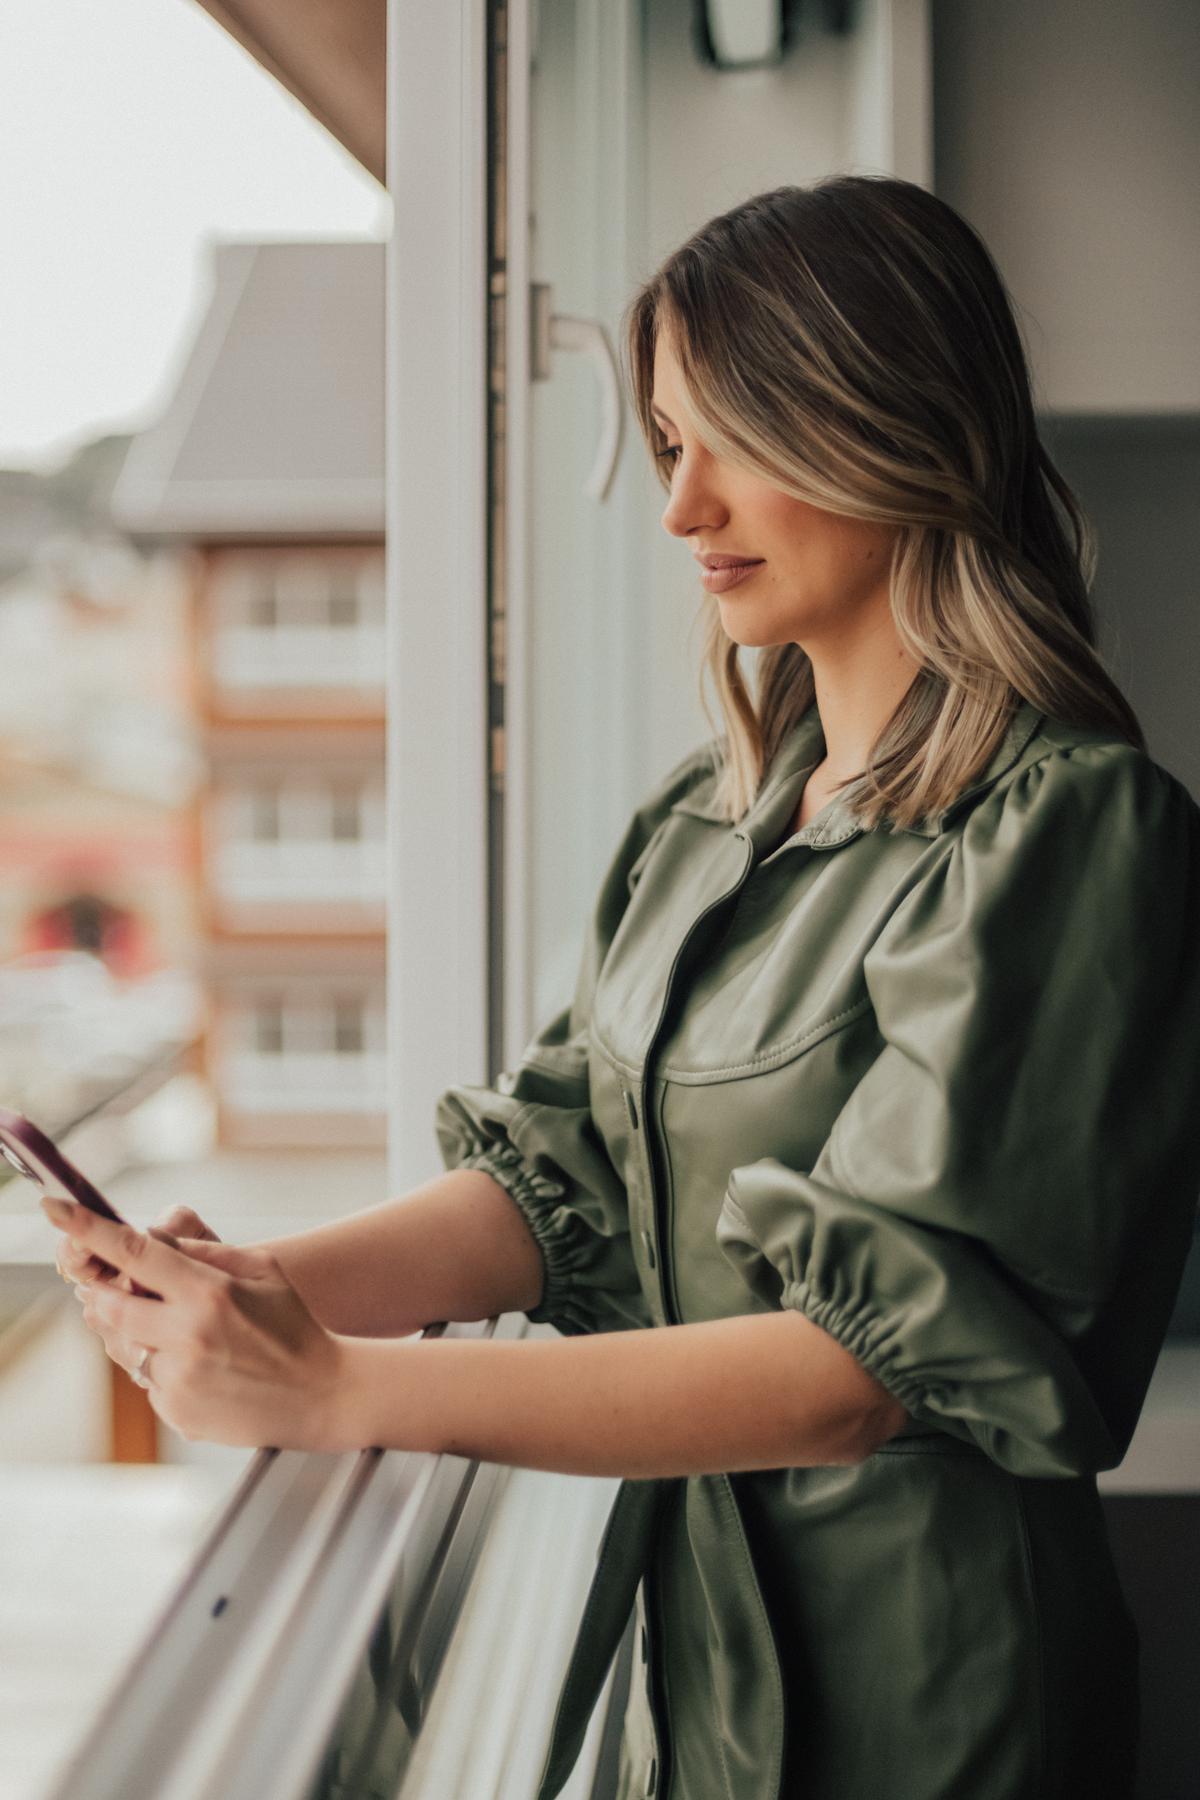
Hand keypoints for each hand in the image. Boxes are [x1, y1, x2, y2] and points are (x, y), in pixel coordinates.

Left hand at [43, 1197, 346, 1450]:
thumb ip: (205, 1251)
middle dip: (103, 1291)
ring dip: (132, 1329)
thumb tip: (153, 1241)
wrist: (321, 1394)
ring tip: (176, 1327)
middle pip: (109, 1306)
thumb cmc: (293, 1323)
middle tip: (115, 1285)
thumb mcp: (262, 1269)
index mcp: (209, 1293)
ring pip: (121, 1346)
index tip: (53, 1207)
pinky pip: (145, 1379)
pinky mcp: (177, 1411)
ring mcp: (179, 1379)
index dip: (86, 1228)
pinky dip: (159, 1364)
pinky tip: (201, 1364)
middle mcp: (187, 1337)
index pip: (133, 1253)